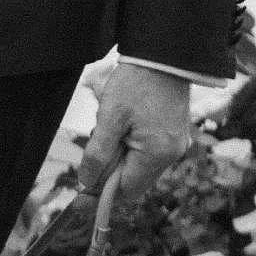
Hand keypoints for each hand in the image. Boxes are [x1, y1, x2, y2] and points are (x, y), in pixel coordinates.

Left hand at [78, 64, 191, 201]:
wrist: (162, 54)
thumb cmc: (136, 82)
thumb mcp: (110, 117)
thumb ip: (98, 153)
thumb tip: (87, 182)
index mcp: (157, 154)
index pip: (127, 190)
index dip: (102, 196)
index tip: (80, 201)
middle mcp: (171, 154)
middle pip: (134, 181)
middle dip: (109, 176)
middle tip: (89, 162)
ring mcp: (174, 144)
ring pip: (140, 166)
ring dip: (118, 160)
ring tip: (106, 131)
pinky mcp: (173, 133)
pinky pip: (148, 152)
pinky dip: (130, 148)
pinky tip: (120, 128)